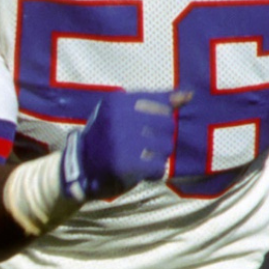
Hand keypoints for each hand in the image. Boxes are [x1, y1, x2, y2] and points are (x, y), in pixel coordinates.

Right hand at [61, 91, 185, 201]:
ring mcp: (121, 141)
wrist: (79, 167)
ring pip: (166, 147)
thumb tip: (189, 95)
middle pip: (168, 125)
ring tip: (140, 158)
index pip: (161, 103)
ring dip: (158, 156)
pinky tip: (140, 171)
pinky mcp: (124, 164)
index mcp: (117, 100)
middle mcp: (118, 117)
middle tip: (143, 147)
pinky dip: (153, 172)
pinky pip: (158, 167)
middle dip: (161, 139)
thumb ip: (157, 102)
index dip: (160, 120)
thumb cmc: (107, 136)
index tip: (147, 129)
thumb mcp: (123, 112)